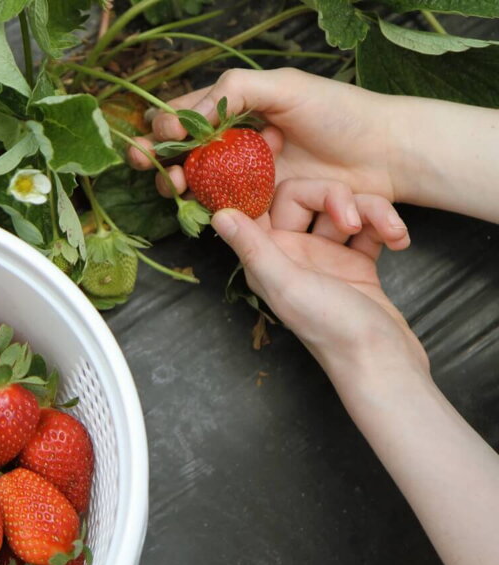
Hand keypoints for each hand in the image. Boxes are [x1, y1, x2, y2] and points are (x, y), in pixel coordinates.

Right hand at [128, 68, 403, 204]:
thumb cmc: (339, 112)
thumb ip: (235, 90)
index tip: (168, 131)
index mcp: (238, 108)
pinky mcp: (261, 206)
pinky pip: (223, 207)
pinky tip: (194, 201)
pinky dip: (203, 206)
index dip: (168, 123)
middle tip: (145, 162)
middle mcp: (236, 143)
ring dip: (174, 181)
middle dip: (158, 156)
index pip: (187, 113)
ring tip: (172, 183)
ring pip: (196, 181)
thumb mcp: (284, 86)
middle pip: (182, 151)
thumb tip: (190, 115)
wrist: (384, 153)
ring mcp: (247, 176)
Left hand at [212, 177, 426, 376]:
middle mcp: (292, 253)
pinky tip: (399, 241)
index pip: (258, 204)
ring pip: (341, 208)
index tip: (275, 149)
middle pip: (305, 197)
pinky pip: (367, 226)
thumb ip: (252, 248)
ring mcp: (325, 257)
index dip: (262, 181)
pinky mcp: (357, 262)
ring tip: (392, 234)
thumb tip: (218, 215)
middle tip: (353, 219)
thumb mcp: (286, 284)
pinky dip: (385, 227)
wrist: (385, 362)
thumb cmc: (332, 329)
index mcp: (267, 257)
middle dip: (335, 197)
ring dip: (371, 211)